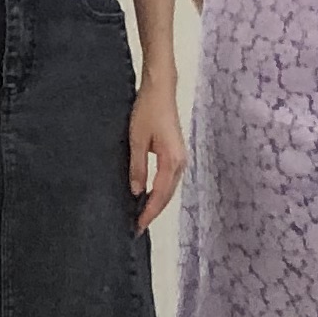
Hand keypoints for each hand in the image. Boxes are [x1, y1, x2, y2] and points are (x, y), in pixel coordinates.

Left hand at [128, 76, 185, 229]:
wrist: (161, 90)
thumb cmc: (148, 111)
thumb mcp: (136, 139)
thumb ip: (137, 167)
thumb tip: (136, 192)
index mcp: (172, 161)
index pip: (160, 195)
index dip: (149, 212)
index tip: (138, 226)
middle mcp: (180, 163)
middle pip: (167, 195)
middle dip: (153, 211)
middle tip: (137, 226)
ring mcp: (180, 158)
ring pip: (169, 188)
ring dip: (157, 202)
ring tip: (141, 215)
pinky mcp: (176, 153)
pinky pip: (169, 179)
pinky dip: (160, 190)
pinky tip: (149, 194)